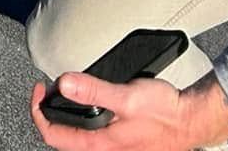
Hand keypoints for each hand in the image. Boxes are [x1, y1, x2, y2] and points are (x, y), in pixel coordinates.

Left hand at [32, 73, 206, 150]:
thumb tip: (64, 83)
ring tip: (62, 93)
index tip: (39, 90)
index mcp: (99, 144)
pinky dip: (82, 118)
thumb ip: (94, 90)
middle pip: (62, 138)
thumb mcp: (126, 97)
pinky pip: (92, 133)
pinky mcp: (121, 140)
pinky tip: (87, 104)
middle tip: (46, 90)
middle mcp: (104, 149)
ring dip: (66, 116)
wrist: (190, 120)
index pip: (53, 135)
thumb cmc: (164, 113)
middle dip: (49, 114)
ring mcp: (112, 146)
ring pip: (77, 137)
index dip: (38, 111)